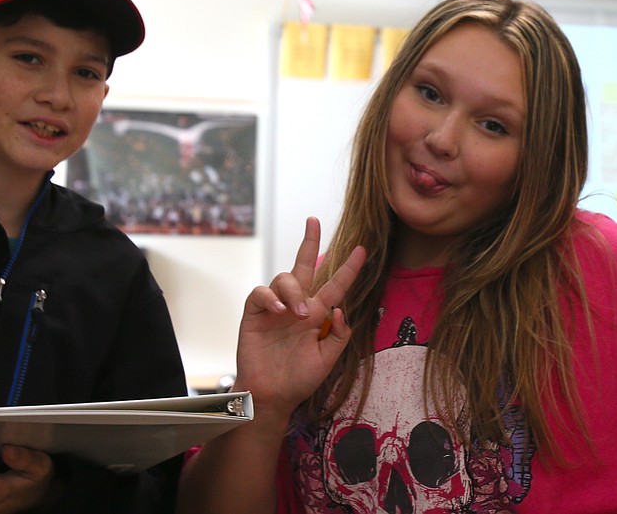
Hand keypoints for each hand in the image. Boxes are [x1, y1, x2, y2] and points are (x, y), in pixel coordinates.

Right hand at [236, 217, 365, 418]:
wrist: (272, 395)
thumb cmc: (299, 378)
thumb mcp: (328, 359)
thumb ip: (339, 335)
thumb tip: (341, 308)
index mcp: (317, 315)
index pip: (335, 285)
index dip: (349, 269)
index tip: (362, 250)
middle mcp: (297, 305)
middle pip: (304, 266)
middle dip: (309, 242)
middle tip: (313, 220)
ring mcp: (275, 307)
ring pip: (284, 278)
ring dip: (293, 291)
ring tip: (296, 313)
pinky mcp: (254, 313)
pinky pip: (260, 292)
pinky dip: (270, 296)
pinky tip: (278, 309)